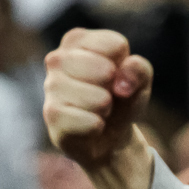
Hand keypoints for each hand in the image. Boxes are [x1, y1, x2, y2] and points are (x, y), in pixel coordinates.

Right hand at [43, 29, 153, 188]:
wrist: (110, 145)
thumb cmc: (124, 107)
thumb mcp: (139, 85)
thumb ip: (139, 72)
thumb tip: (121, 79)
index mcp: (78, 43)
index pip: (112, 45)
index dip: (126, 65)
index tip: (123, 79)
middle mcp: (58, 62)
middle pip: (99, 68)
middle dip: (115, 88)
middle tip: (112, 100)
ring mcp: (50, 91)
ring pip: (86, 94)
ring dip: (104, 107)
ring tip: (103, 113)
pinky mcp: (51, 120)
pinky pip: (75, 118)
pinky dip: (93, 125)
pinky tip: (94, 128)